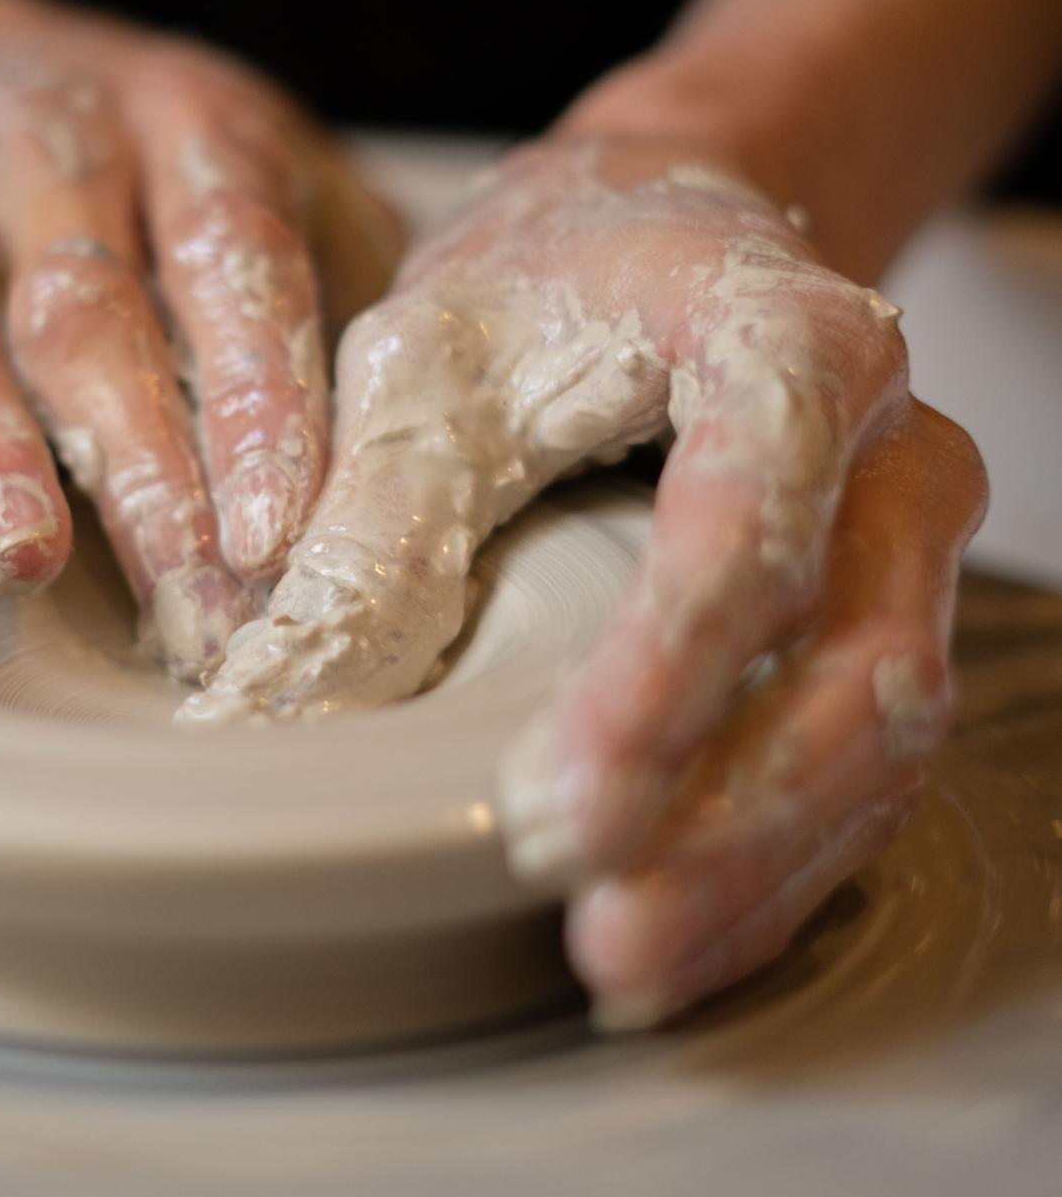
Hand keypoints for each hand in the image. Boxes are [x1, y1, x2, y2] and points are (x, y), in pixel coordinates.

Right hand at [0, 9, 397, 681]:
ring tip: (18, 556)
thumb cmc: (162, 163)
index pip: (234, 262)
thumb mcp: (279, 169)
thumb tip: (442, 438)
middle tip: (196, 604)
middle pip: (97, 318)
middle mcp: (59, 146)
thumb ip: (354, 277)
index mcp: (193, 124)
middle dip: (146, 468)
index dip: (260, 394)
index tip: (286, 525)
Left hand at [182, 134, 987, 1022]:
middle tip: (602, 926)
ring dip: (760, 870)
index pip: (749, 524)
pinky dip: (775, 868)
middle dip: (734, 818)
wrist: (664, 232)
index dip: (663, 681)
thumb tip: (289, 698)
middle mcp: (890, 451)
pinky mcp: (885, 626)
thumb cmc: (547, 282)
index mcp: (789, 340)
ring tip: (627, 964)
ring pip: (882, 740)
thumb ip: (382, 514)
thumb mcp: (429, 362)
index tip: (561, 806)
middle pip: (860, 662)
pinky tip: (678, 939)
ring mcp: (907, 549)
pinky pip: (865, 771)